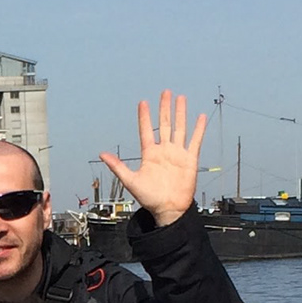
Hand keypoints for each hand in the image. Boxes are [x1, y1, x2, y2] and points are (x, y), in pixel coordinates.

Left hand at [100, 91, 207, 225]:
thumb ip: (118, 166)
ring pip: (179, 128)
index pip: (146, 130)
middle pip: (165, 124)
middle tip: (165, 92)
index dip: (145, 117)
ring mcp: (177, 154)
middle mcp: (164, 151)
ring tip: (180, 99)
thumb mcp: (130, 181)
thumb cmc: (150, 198)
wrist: (168, 209)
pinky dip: (198, 129)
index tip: (143, 103)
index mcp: (150, 154)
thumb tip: (102, 154)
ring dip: (180, 113)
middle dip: (164, 108)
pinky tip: (199, 117)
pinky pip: (195, 141)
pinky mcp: (190, 159)